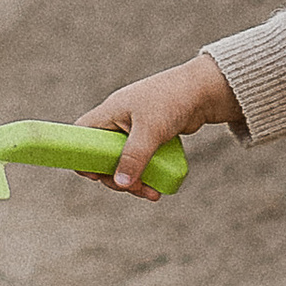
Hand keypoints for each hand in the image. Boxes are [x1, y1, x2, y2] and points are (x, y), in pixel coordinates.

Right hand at [80, 51, 243, 195]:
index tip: (97, 175)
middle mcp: (118, 121)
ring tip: (151, 193)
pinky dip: (147, 174)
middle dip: (116, 177)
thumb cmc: (172, 101)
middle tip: (131, 188)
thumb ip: (134, 157)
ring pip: (125, 162)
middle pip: (104, 155)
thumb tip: (121, 183)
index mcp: (109, 112)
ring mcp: (134, 130)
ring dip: (134, 180)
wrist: (204, 91)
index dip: (83, 156)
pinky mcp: (151, 137)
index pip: (82, 134)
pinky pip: (141, 161)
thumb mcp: (150, 130)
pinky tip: (157, 187)